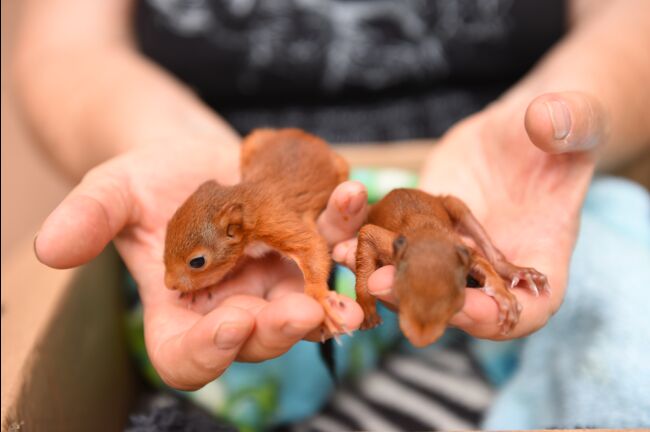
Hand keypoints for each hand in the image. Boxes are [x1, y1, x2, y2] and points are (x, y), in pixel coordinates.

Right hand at [34, 139, 366, 389]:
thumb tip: (50, 249)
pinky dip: (344, 227)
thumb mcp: (112, 194)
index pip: (190, 354)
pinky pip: (330, 245)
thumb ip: (88, 220)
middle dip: (285, 327)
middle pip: (262, 336)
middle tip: (306, 311)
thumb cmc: (145, 180)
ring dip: (333, 282)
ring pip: (310, 296)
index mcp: (180, 312)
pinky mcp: (305, 247)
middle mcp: (234, 305)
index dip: (210, 352)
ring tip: (348, 257)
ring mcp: (275, 280)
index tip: (229, 326)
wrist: (190, 153)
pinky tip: (349, 197)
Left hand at [334, 91, 604, 338]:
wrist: (520, 131)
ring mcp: (452, 256)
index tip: (465, 307)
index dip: (494, 317)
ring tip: (344, 253)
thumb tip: (550, 123)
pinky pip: (393, 247)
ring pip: (414, 280)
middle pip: (455, 304)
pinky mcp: (422, 234)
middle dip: (415, 297)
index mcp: (540, 261)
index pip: (523, 311)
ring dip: (378, 273)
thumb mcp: (575, 124)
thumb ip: (569, 126)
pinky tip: (340, 231)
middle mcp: (490, 273)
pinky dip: (366, 243)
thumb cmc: (561, 132)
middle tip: (380, 283)